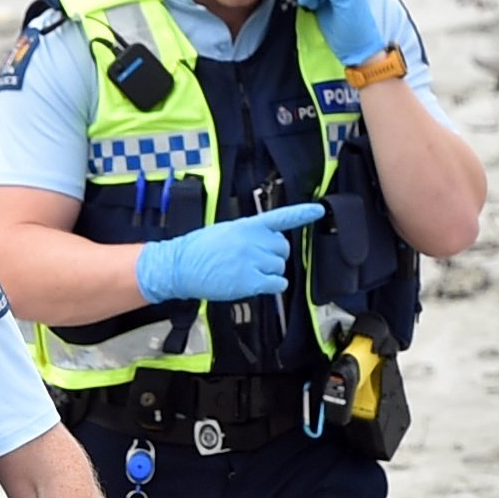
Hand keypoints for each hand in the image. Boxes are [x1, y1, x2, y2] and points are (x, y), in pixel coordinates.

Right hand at [136, 205, 325, 304]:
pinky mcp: (250, 281)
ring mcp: (252, 261)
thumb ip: (248, 233)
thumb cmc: (198, 250)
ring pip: (280, 267)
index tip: (319, 211)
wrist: (180, 266)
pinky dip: (272, 286)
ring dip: (270, 272)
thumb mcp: (224, 231)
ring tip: (248, 272)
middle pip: (283, 249)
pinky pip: (277, 284)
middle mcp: (253, 241)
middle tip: (255, 261)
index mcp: (246, 225)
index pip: (280, 217)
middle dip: (274, 256)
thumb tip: (266, 242)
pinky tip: (258, 284)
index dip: (302, 214)